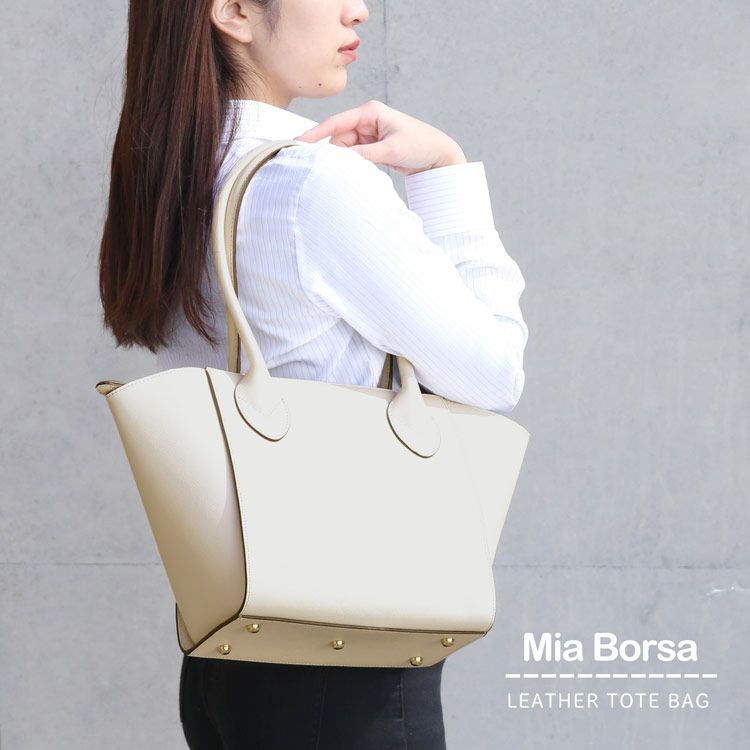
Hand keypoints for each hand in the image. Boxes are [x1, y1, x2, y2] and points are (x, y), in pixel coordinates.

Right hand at [293, 99, 466, 175]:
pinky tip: (352, 173)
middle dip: (333, 154)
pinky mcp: (372, 147)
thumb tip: (340, 159)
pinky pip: (354, 156)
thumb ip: (364, 154)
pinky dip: (352, 164)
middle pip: (338, 138)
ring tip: (348, 174)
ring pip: (345, 149)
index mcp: (370, 112)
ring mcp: (369, 134)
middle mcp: (367, 120)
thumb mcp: (391, 150)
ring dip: (344, 161)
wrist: (439, 156)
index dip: (316, 134)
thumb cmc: (420, 145)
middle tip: (326, 171)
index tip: (299, 143)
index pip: (336, 122)